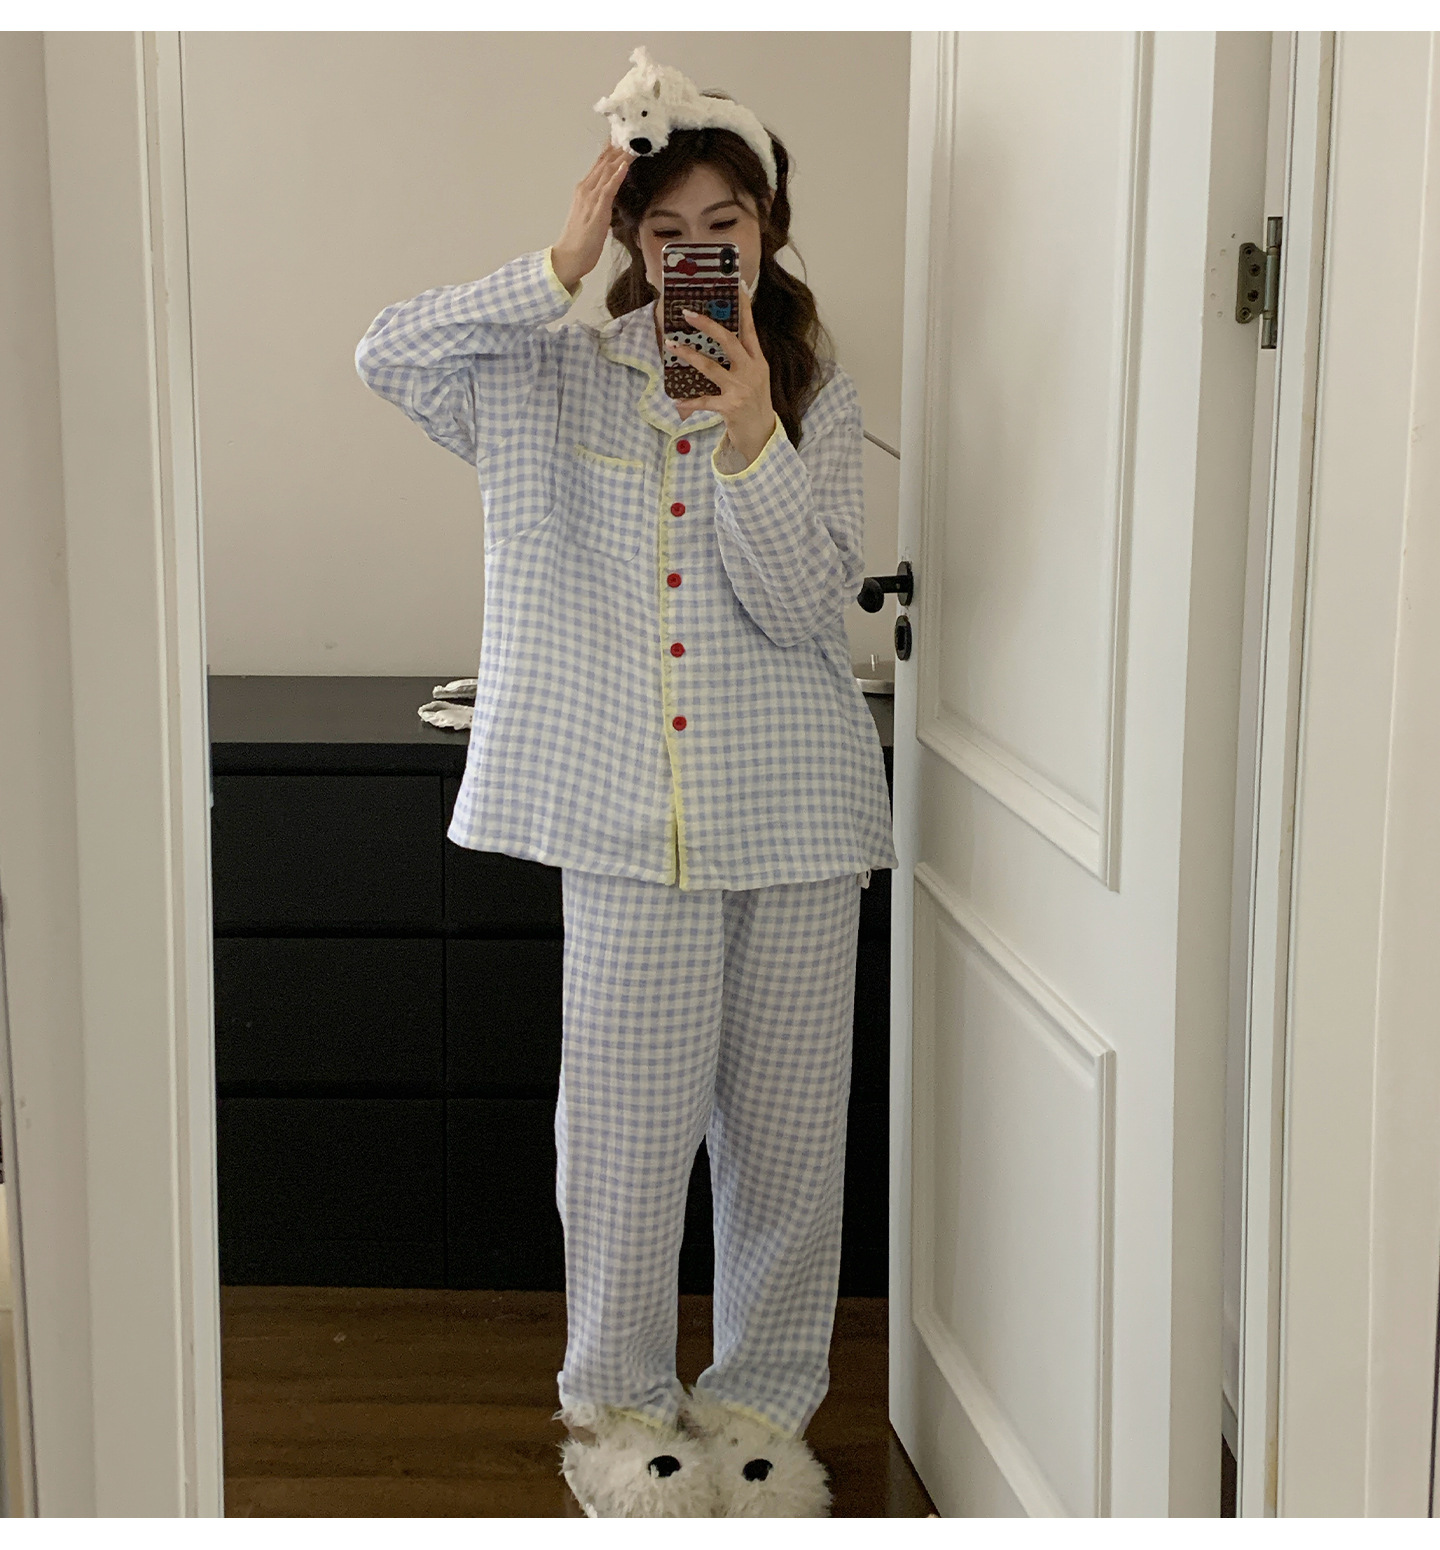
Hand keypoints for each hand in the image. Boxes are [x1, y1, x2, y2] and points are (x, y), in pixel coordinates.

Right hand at [551, 144, 634, 292]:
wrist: (569, 257)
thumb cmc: (582, 241)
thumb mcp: (594, 216)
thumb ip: (602, 203)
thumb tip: (612, 197)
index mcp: (584, 190)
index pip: (600, 164)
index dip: (611, 149)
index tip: (622, 135)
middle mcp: (586, 189)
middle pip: (604, 162)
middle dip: (618, 146)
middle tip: (631, 129)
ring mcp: (590, 198)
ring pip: (607, 171)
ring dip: (620, 155)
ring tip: (633, 141)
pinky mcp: (596, 210)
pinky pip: (608, 189)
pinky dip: (616, 175)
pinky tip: (624, 165)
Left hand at [672, 283, 777, 466]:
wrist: (762, 434)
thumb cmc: (754, 401)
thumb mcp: (755, 376)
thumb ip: (742, 358)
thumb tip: (718, 338)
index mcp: (758, 360)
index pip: (750, 328)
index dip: (743, 306)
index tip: (736, 285)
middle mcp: (751, 371)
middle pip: (729, 341)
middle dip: (708, 325)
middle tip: (688, 314)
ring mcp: (740, 389)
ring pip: (710, 367)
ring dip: (688, 355)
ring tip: (672, 346)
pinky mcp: (730, 407)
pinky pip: (704, 401)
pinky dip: (689, 401)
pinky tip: (677, 400)